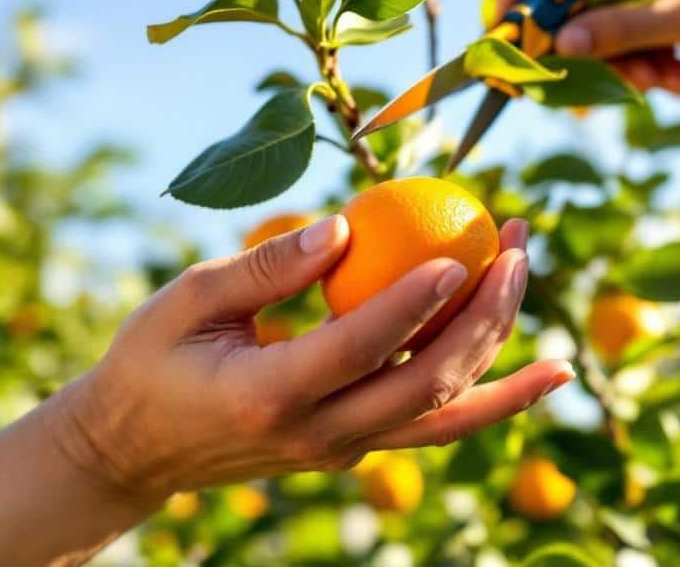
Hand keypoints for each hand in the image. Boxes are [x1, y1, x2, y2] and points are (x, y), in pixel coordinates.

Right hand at [48, 214, 571, 506]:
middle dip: (486, 318)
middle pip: (425, 386)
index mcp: (268, 394)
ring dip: (504, 361)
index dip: (415, 302)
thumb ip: (266, 267)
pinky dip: (487, 399)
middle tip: (517, 250)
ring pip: (444, 418)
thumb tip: (345, 226)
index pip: (358, 346)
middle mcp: (316, 436)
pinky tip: (536, 372)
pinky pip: (430, 424)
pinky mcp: (353, 451)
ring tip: (544, 307)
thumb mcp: (187, 299)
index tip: (462, 252)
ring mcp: (340, 452)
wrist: (135, 451)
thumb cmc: (152, 359)